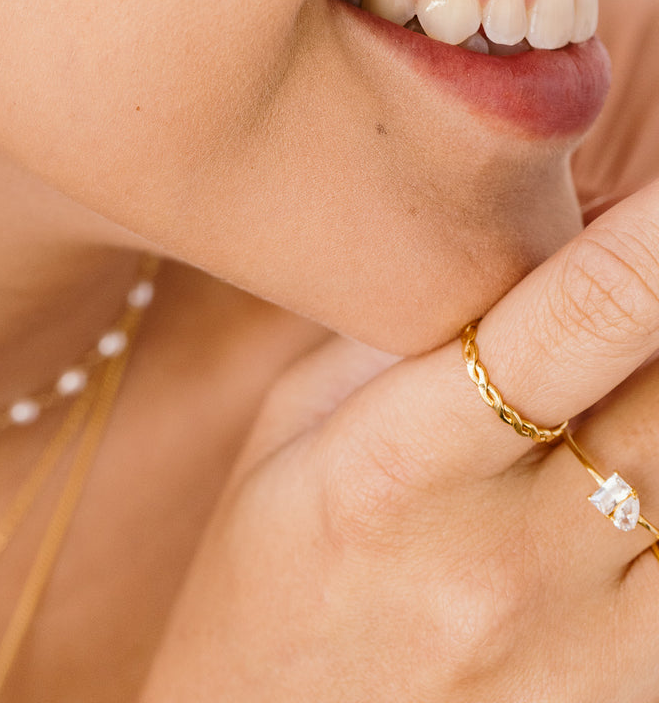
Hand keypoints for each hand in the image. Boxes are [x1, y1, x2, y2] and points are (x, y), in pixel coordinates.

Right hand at [140, 180, 658, 700]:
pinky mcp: (638, 698)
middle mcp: (511, 557)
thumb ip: (403, 332)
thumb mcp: (290, 434)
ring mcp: (592, 647)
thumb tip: (535, 233)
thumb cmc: (268, 579)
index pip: (556, 332)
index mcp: (396, 468)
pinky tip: (640, 456)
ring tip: (634, 367)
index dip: (646, 244)